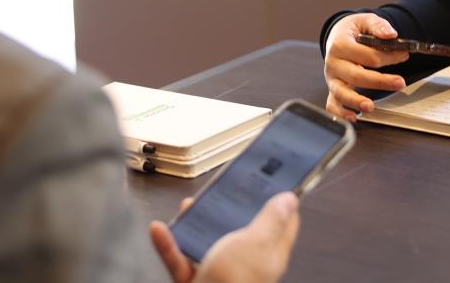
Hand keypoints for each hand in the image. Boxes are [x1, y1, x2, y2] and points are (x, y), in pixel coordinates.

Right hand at [149, 192, 299, 282]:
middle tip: (219, 188)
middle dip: (228, 207)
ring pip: (207, 240)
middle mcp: (245, 262)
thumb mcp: (256, 243)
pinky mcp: (196, 281)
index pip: (282, 222)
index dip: (278, 198)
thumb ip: (271, 221)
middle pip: (240, 228)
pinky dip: (169, 245)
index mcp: (268, 253)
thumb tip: (289, 199)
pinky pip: (180, 259)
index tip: (272, 176)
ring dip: (194, 222)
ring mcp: (220, 272)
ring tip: (188, 206)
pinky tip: (160, 230)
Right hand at [322, 12, 408, 119]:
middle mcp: (333, 63)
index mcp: (340, 45)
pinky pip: (332, 105)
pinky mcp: (332, 89)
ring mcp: (332, 78)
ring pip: (341, 93)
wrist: (337, 36)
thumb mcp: (365, 21)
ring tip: (370, 106)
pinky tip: (353, 118)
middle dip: (380, 81)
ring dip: (355, 101)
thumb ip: (378, 26)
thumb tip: (391, 35)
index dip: (389, 57)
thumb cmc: (353, 31)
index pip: (368, 55)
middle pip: (356, 75)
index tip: (403, 55)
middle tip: (400, 83)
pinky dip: (340, 113)